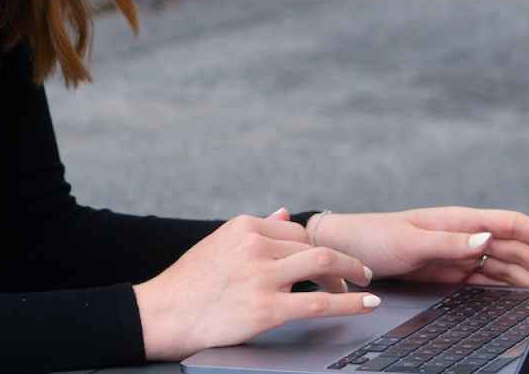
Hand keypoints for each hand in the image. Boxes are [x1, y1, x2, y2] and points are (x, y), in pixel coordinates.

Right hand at [132, 208, 382, 361]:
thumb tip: (284, 213)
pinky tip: (367, 303)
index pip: (296, 231)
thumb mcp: (218, 245)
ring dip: (353, 272)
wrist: (160, 315)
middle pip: (313, 246)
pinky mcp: (266, 308)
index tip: (331, 261)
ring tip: (367, 283)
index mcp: (244, 227)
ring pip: (323, 264)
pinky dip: (351, 303)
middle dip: (342, 260)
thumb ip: (255, 230)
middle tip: (360, 272)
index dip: (317, 247)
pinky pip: (321, 303)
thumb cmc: (186, 285)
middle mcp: (255, 245)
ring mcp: (262, 276)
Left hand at [307, 207, 528, 287]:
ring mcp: (457, 253)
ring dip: (527, 275)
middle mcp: (462, 234)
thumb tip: (488, 239)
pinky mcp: (448, 272)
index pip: (509, 223)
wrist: (342, 250)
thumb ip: (449, 242)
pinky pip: (485, 279)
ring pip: (502, 264)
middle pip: (512, 246)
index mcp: (458, 220)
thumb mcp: (409, 241)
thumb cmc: (372, 238)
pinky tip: (520, 294)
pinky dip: (506, 286)